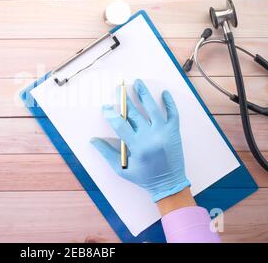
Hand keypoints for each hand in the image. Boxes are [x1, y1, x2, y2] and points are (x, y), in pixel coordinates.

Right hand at [90, 79, 189, 202]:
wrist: (169, 184)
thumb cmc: (144, 178)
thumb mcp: (122, 169)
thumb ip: (107, 153)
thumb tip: (93, 140)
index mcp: (137, 146)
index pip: (121, 125)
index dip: (111, 115)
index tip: (105, 107)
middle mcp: (151, 137)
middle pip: (135, 114)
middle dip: (125, 100)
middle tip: (119, 88)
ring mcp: (164, 133)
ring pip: (153, 109)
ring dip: (145, 94)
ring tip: (138, 82)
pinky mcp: (174, 132)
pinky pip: (173, 114)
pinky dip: (170, 103)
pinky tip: (164, 93)